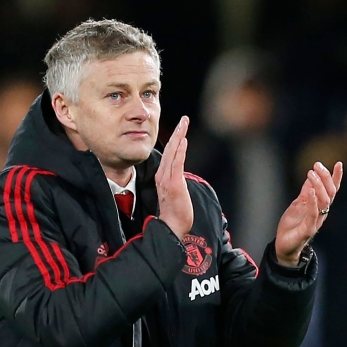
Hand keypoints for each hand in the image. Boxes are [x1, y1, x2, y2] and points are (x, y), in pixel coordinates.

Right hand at [157, 116, 192, 239]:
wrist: (172, 227)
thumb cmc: (175, 213)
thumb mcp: (175, 193)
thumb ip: (175, 181)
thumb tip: (179, 175)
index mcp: (162, 177)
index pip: (169, 154)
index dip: (174, 140)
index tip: (180, 128)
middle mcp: (163, 175)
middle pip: (170, 149)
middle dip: (177, 132)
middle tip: (184, 119)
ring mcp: (167, 179)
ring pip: (172, 153)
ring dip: (179, 136)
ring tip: (184, 123)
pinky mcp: (174, 184)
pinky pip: (176, 164)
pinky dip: (179, 151)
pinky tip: (183, 140)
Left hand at [274, 161, 342, 265]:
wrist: (284, 245)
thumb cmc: (292, 226)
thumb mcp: (298, 204)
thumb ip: (305, 192)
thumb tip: (310, 177)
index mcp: (320, 206)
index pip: (332, 190)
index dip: (336, 177)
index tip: (338, 163)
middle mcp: (321, 213)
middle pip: (331, 193)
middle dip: (326, 177)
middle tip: (317, 166)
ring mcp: (316, 221)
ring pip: (324, 201)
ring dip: (318, 186)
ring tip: (311, 173)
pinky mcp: (308, 229)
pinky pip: (313, 214)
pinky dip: (313, 202)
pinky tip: (310, 191)